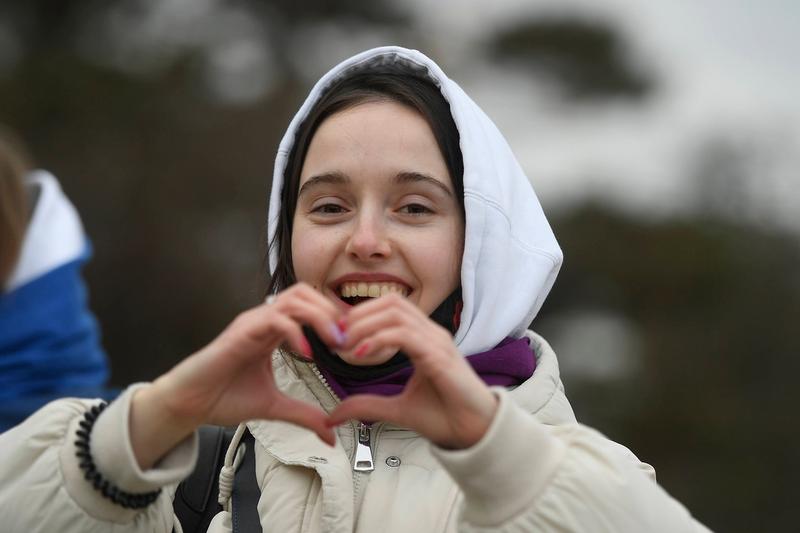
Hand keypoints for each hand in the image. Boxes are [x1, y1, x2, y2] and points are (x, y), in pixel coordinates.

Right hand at [131, 283, 343, 468]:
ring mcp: (252, 323)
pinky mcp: (241, 332)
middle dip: (331, 311)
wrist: (190, 405)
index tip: (350, 342)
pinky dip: (296, 332)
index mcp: (272, 331)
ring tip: (334, 341)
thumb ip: (305, 415)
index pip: (308, 306)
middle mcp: (263, 321)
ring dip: (320, 316)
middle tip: (346, 339)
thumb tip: (331, 435)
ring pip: (294, 299)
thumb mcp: (276, 407)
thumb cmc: (223, 398)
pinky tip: (307, 354)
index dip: (332, 318)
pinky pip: (275, 319)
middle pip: (305, 293)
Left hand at [328, 294, 497, 449]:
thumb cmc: (445, 416)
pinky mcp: (440, 357)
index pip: (390, 306)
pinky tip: (362, 355)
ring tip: (346, 346)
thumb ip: (366, 405)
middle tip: (337, 339)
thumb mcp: (396, 409)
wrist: (474, 434)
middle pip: (391, 301)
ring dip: (364, 325)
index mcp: (423, 338)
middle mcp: (431, 334)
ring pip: (396, 313)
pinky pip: (405, 335)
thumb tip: (333, 415)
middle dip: (358, 315)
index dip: (361, 315)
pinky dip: (379, 339)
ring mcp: (437, 342)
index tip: (338, 338)